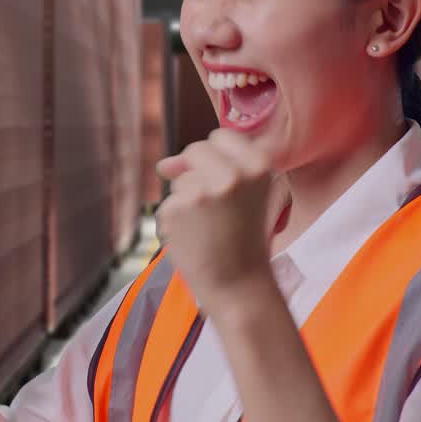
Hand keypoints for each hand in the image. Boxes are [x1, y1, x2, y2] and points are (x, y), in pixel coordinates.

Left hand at [154, 128, 287, 312]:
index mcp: (258, 165)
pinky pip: (168, 202)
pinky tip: (194, 238)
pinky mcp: (176, 209)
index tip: (223, 180)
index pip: (221, 135)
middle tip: (214, 207)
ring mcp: (201, 190)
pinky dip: (176, 219)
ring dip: (187, 198)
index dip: (216, 157)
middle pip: (196, 150)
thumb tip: (163, 165)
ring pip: (180, 179)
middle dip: (196, 172)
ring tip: (209, 227)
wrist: (238, 286)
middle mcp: (232, 173)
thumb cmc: (243, 239)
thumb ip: (212, 168)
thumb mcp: (247, 194)